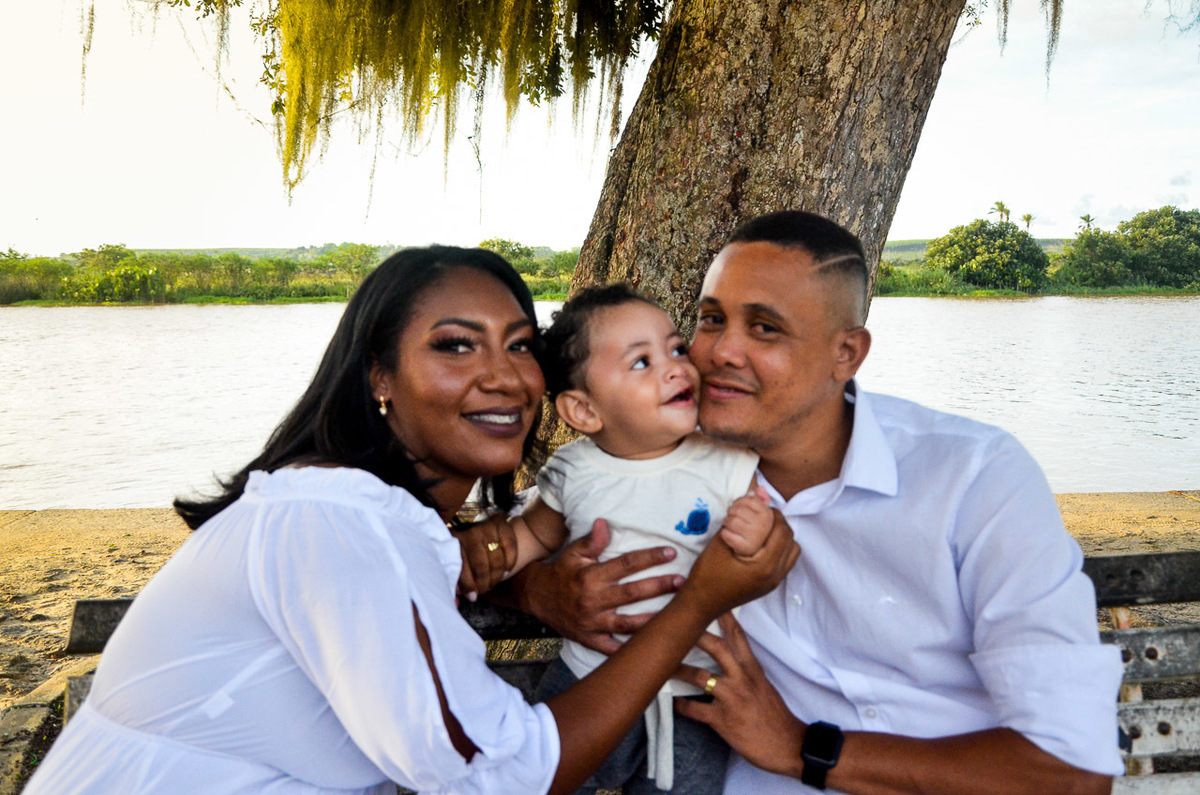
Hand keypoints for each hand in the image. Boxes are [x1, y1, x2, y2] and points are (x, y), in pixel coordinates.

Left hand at [454, 514, 517, 600]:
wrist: (486, 525)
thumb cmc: (468, 550)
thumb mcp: (458, 560)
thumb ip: (457, 577)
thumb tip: (459, 596)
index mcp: (454, 539)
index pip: (462, 565)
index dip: (468, 584)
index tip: (472, 596)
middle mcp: (469, 530)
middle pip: (480, 564)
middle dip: (484, 583)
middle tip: (484, 590)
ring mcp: (486, 525)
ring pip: (496, 559)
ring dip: (497, 576)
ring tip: (494, 583)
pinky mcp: (502, 523)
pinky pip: (509, 546)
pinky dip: (510, 561)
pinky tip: (506, 570)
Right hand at [514, 518, 682, 654]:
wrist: (536, 598)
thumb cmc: (561, 573)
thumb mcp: (573, 553)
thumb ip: (592, 541)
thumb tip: (605, 523)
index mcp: (591, 576)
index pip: (626, 564)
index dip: (649, 558)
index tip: (670, 553)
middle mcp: (593, 600)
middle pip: (632, 593)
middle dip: (659, 587)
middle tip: (682, 583)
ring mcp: (592, 623)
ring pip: (627, 624)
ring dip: (652, 620)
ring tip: (674, 616)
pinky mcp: (590, 639)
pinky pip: (611, 649)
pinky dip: (628, 652)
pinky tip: (649, 650)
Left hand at [675, 612, 805, 778]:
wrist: (788, 746)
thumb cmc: (776, 717)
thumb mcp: (764, 687)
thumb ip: (745, 672)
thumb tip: (728, 661)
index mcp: (753, 670)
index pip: (738, 637)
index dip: (724, 617)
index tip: (712, 598)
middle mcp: (742, 679)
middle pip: (717, 647)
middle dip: (695, 634)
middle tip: (676, 624)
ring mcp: (732, 698)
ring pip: (699, 677)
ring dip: (678, 670)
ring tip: (662, 665)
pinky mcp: (723, 720)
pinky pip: (695, 710)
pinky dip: (682, 706)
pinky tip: (674, 703)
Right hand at [683, 503, 798, 617]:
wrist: (701, 604)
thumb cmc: (707, 575)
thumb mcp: (721, 542)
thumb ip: (741, 519)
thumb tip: (756, 495)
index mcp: (765, 566)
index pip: (782, 531)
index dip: (774, 514)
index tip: (760, 507)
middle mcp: (775, 576)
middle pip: (790, 540)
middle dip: (778, 523)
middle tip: (762, 515)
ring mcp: (774, 582)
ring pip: (791, 551)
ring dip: (781, 536)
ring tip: (763, 528)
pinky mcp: (770, 585)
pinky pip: (784, 561)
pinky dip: (778, 548)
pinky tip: (761, 543)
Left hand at [720, 484, 775, 556]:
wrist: (754, 551)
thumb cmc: (755, 528)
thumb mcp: (761, 513)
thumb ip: (761, 499)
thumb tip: (759, 488)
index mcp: (768, 515)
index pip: (748, 499)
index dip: (739, 502)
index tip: (739, 507)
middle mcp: (763, 525)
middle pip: (737, 510)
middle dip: (731, 512)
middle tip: (732, 517)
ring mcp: (755, 537)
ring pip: (730, 521)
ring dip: (726, 522)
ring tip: (730, 525)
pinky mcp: (745, 547)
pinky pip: (726, 534)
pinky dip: (724, 533)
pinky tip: (730, 535)